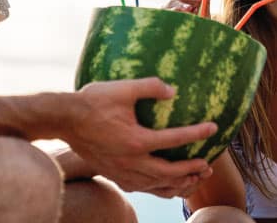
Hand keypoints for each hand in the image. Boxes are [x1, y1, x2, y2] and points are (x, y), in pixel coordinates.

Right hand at [66, 77, 216, 197]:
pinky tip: (164, 184)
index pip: (174, 140)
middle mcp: (131, 161)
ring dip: (177, 183)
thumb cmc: (93, 101)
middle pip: (168, 173)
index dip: (196, 134)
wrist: (63, 119)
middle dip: (191, 170)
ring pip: (155, 185)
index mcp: (136, 140)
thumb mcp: (122, 88)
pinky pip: (141, 188)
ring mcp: (121, 171)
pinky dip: (157, 188)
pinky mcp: (113, 174)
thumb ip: (150, 86)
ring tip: (193, 178)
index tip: (213, 128)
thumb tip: (173, 90)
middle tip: (208, 165)